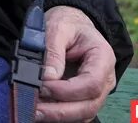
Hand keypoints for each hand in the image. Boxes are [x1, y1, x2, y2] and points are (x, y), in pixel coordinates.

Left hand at [36, 6, 115, 121]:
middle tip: (33, 108)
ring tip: (32, 110)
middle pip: (89, 105)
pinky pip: (75, 113)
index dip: (67, 90)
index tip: (43, 86)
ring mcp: (97, 91)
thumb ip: (53, 50)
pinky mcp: (84, 97)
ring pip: (83, 114)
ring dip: (57, 116)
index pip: (91, 83)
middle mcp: (105, 79)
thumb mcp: (58, 27)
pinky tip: (38, 110)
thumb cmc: (68, 24)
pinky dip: (57, 115)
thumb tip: (46, 77)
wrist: (73, 24)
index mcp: (103, 58)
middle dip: (60, 111)